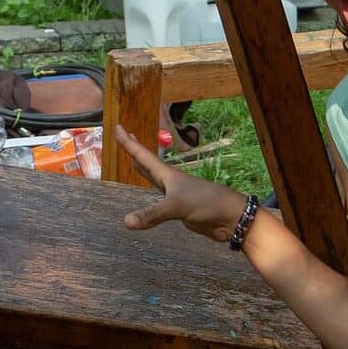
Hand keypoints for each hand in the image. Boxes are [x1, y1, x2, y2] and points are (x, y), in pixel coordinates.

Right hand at [113, 125, 250, 242]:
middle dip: (135, 150)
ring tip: (133, 162)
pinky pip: (159, 199)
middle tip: (124, 137)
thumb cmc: (206, 203)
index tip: (117, 127)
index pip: (143, 155)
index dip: (129, 143)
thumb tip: (126, 221)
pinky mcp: (180, 208)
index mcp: (168, 175)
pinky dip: (150, 195)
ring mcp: (176, 194)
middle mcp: (170, 181)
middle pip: (148, 162)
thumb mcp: (176, 206)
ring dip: (143, 170)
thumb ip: (152, 214)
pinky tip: (151, 195)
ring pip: (154, 179)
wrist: (230, 217)